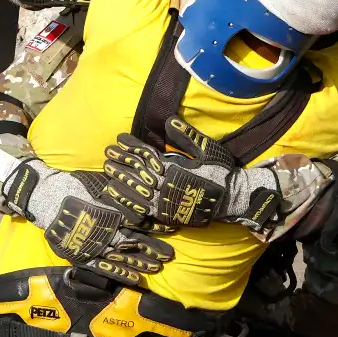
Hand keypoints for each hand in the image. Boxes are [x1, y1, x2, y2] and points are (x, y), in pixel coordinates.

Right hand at [1, 158, 173, 286]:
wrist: (45, 197)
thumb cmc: (73, 186)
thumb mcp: (98, 184)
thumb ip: (118, 193)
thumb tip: (142, 201)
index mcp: (108, 211)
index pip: (138, 220)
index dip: (155, 225)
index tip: (171, 228)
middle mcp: (102, 231)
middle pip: (132, 241)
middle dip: (152, 248)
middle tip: (169, 255)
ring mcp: (92, 245)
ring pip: (121, 257)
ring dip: (140, 263)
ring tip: (157, 269)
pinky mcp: (82, 255)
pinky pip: (103, 267)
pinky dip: (120, 274)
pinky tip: (135, 280)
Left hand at [103, 118, 282, 237]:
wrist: (231, 200)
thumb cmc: (220, 172)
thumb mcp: (207, 149)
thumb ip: (187, 136)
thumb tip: (168, 122)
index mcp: (174, 166)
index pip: (147, 154)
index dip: (132, 146)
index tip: (118, 138)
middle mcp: (166, 184)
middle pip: (138, 171)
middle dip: (121, 162)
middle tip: (106, 154)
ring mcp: (164, 201)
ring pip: (136, 190)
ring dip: (120, 180)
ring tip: (106, 173)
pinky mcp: (165, 215)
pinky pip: (141, 209)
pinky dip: (128, 202)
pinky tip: (116, 197)